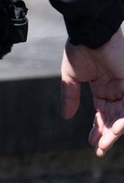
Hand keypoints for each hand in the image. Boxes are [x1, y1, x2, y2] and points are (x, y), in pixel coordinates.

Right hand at [60, 29, 123, 156]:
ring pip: (123, 117)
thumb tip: (64, 117)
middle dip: (107, 135)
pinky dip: (122, 120)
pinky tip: (114, 129)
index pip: (102, 114)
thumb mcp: (70, 76)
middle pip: (114, 119)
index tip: (92, 144)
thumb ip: (70, 96)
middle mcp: (116, 91)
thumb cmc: (79, 49)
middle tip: (99, 149)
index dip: (98, 129)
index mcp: (102, 88)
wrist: (90, 33)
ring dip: (114, 132)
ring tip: (104, 143)